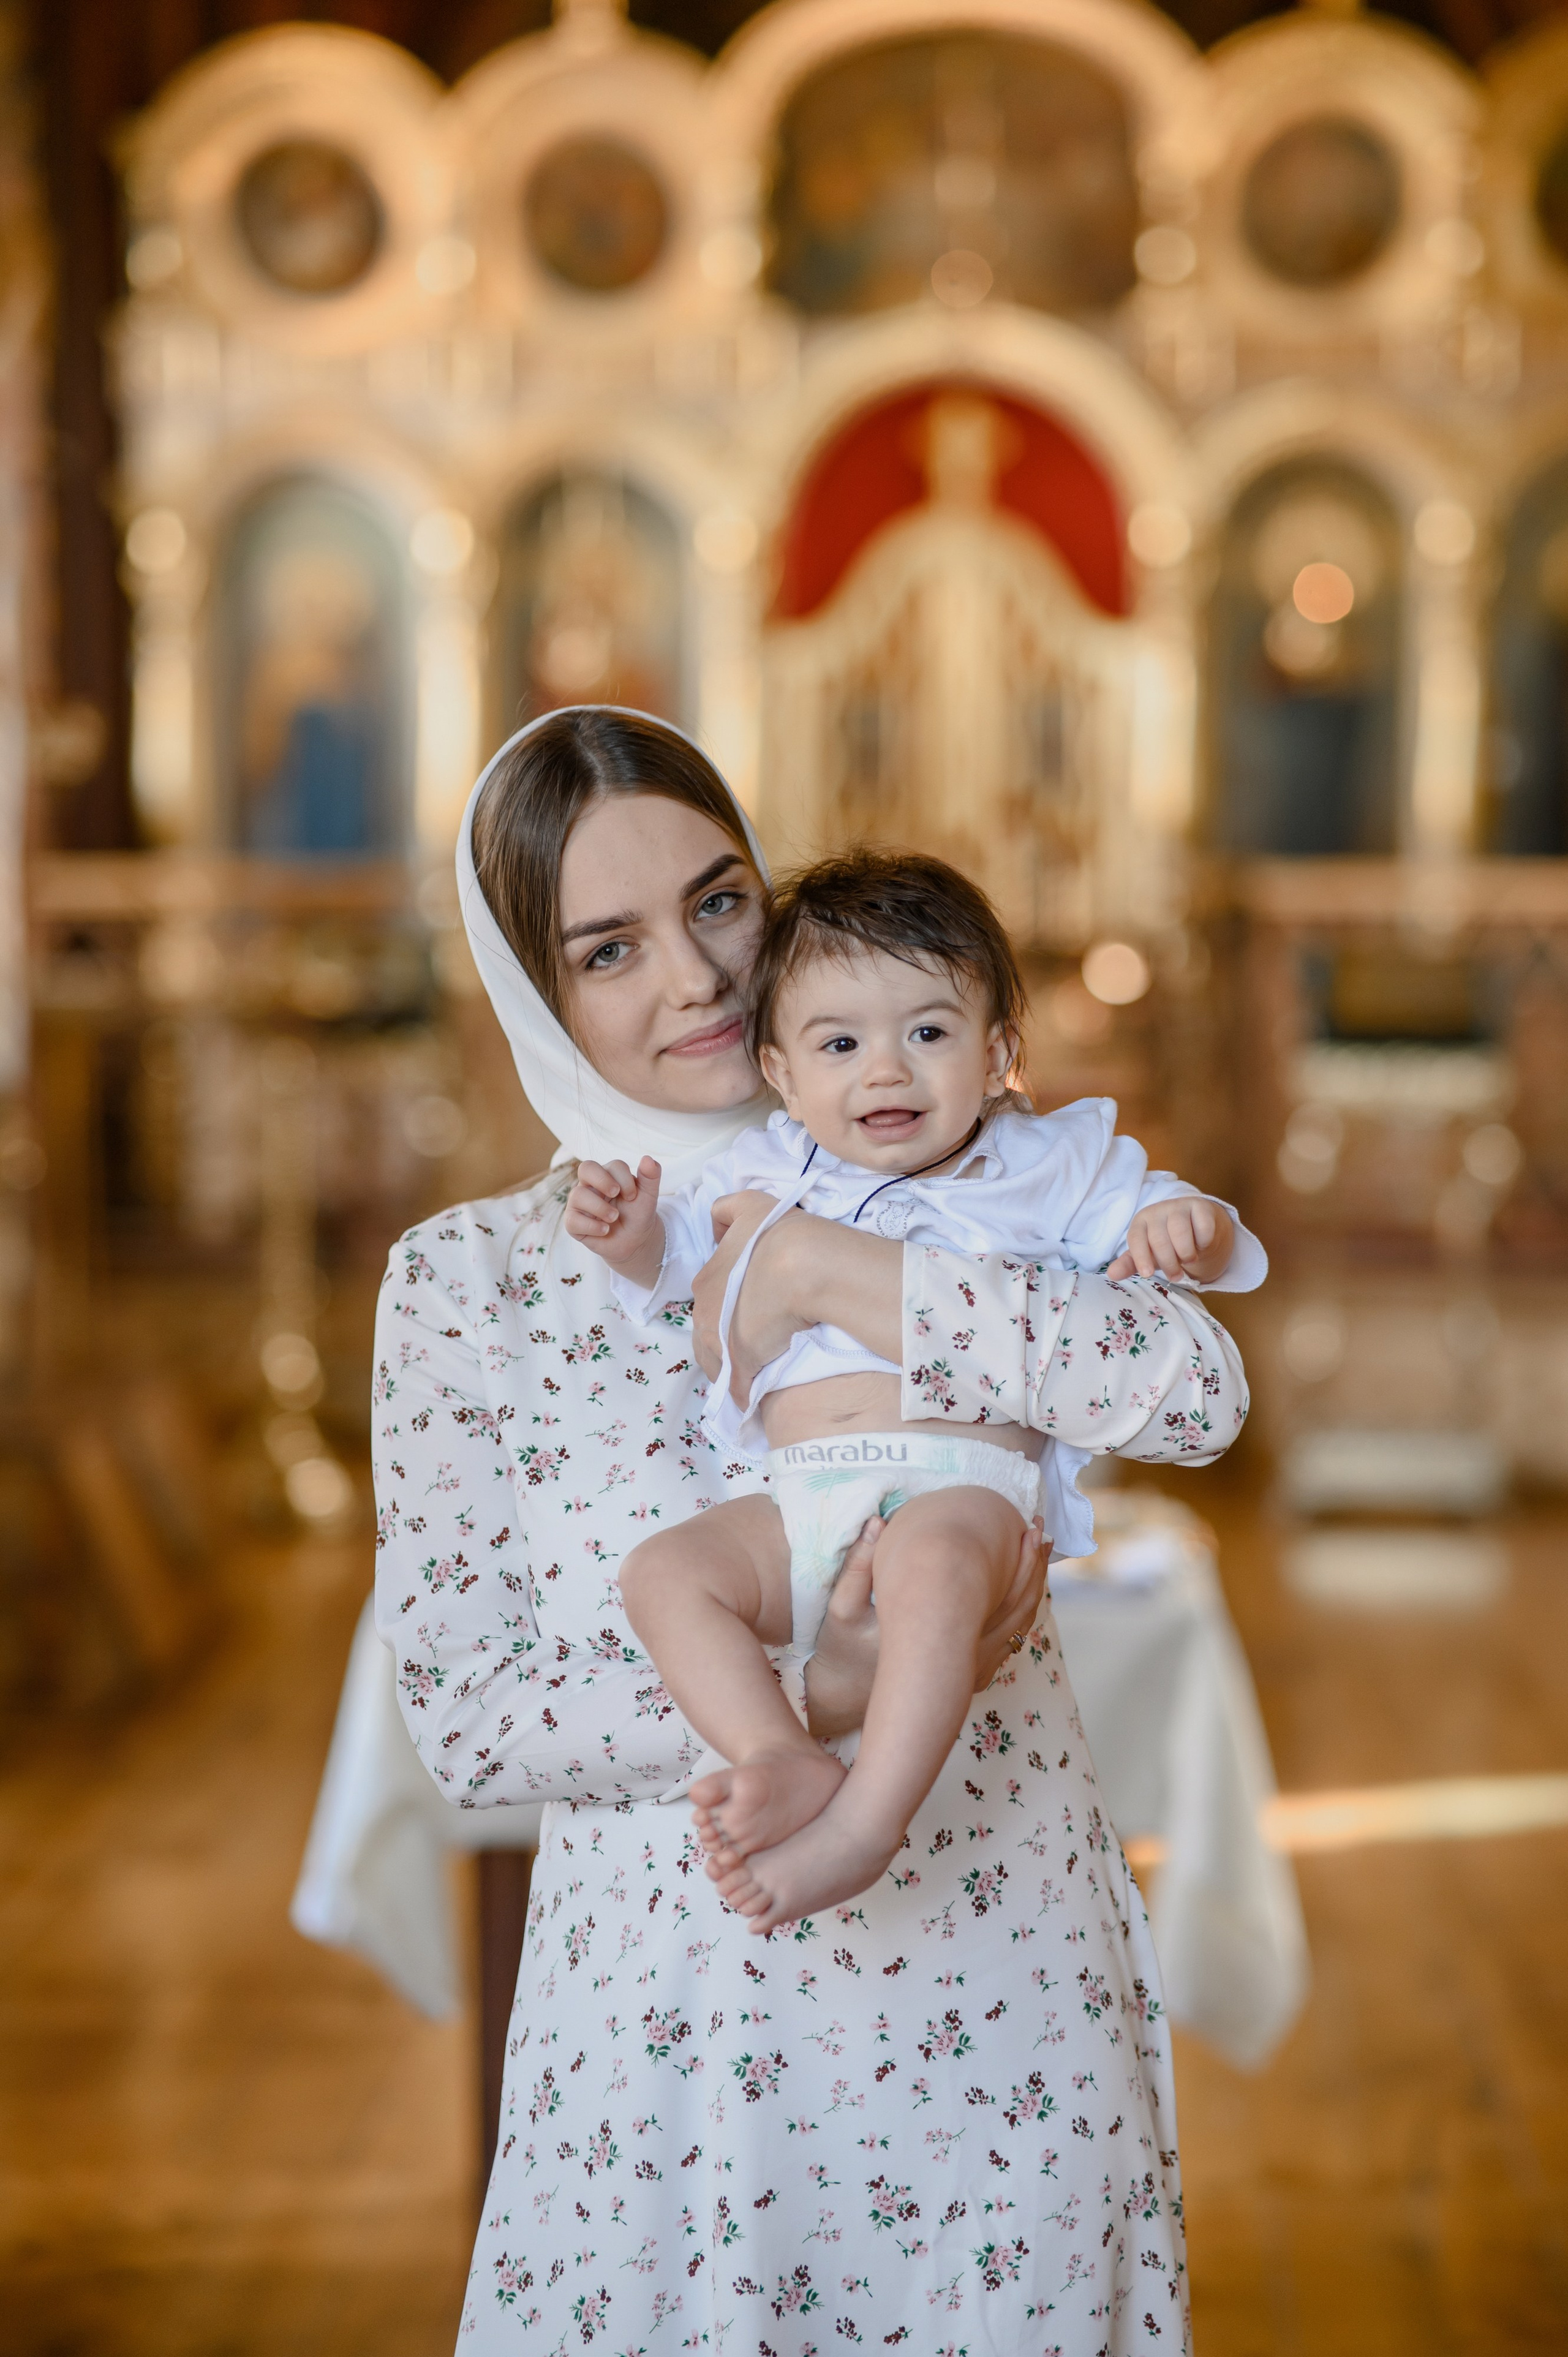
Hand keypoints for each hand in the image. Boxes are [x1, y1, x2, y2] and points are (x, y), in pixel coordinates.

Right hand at [564, 1156, 663, 1285]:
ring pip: (577, 1195)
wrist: (635, 1240)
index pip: (612, 1166)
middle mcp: (590, 1185)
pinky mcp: (573, 1222)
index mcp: (608, 1174)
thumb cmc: (638, 1213)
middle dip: (603, 1181)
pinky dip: (591, 1226)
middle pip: (586, 1168)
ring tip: (614, 1218)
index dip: (625, 1179)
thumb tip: (648, 1158)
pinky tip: (605, 1230)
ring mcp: (579, 1203)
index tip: (633, 1196)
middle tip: (616, 1194)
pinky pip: (572, 1220)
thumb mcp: (648, 1195)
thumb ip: (651, 1176)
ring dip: (600, 1208)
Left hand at [691, 1191, 796, 1386]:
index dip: (727, 1311)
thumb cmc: (778, 1233)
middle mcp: (705, 1312)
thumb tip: (716, 1230)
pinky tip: (750, 1398)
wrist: (803, 1263)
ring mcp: (720, 1340)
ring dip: (729, 1369)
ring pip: (717, 1362)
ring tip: (750, 1375)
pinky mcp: (741, 1363)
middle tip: (750, 1346)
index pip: (709, 1303)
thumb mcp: (748, 1205)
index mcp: (706, 1280)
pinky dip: (741, 1393)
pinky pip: (735, 1387)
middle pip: (708, 1335)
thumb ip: (725, 1211)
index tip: (748, 1315)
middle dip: (723, 1342)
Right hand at [803, 1514, 1049, 1739]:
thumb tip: (877, 1521)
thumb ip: (859, 1565)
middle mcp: (961, 1657)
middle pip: (1015, 1609)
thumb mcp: (842, 1609)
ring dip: (1032, 1586)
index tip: (1023, 1526)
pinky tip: (1023, 1586)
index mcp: (936, 1636)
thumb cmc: (843, 1650)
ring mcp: (970, 1670)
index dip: (1015, 1560)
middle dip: (1031, 1567)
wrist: (847, 1696)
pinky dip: (1022, 1610)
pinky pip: (1008, 1640)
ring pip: (1018, 1625)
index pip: (990, 1595)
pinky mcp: (971, 1674)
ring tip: (1038, 1550)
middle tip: (1039, 1530)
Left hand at [1106, 1196, 1232, 1285]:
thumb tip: (1112, 1274)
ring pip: (1181, 1234)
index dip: (1141, 1258)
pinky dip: (1203, 1243)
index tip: (1148, 1274)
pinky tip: (1201, 1245)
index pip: (1136, 1239)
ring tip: (1188, 1260)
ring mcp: (1179, 1206)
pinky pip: (1202, 1228)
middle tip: (1176, 1276)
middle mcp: (1157, 1210)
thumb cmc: (1168, 1243)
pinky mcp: (1199, 1206)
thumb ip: (1130, 1264)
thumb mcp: (1148, 1254)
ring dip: (1186, 1254)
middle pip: (1159, 1240)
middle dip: (1169, 1264)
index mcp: (1141, 1222)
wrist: (1196, 1228)